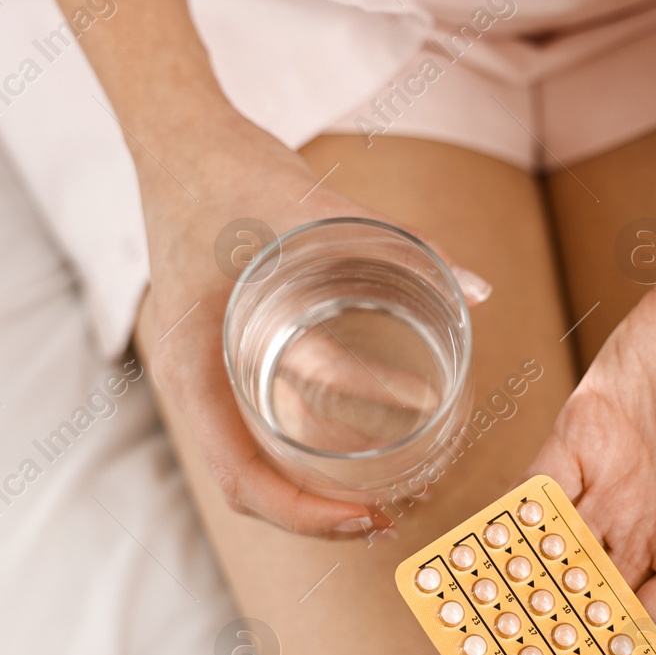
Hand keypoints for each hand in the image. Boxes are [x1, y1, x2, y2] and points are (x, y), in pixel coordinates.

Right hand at [133, 116, 488, 536]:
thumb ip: (395, 244)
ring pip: (250, 463)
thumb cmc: (227, 171)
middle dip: (314, 514)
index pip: (239, 477)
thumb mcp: (306, 207)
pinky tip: (352, 444)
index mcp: (191, 364)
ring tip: (373, 501)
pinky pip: (253, 424)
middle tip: (385, 517)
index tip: (366, 514)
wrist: (177, 137)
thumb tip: (478, 290)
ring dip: (307, 492)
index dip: (305, 512)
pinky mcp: (220, 354)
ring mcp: (202, 371)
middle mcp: (190, 381)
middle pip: (246, 486)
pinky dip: (299, 449)